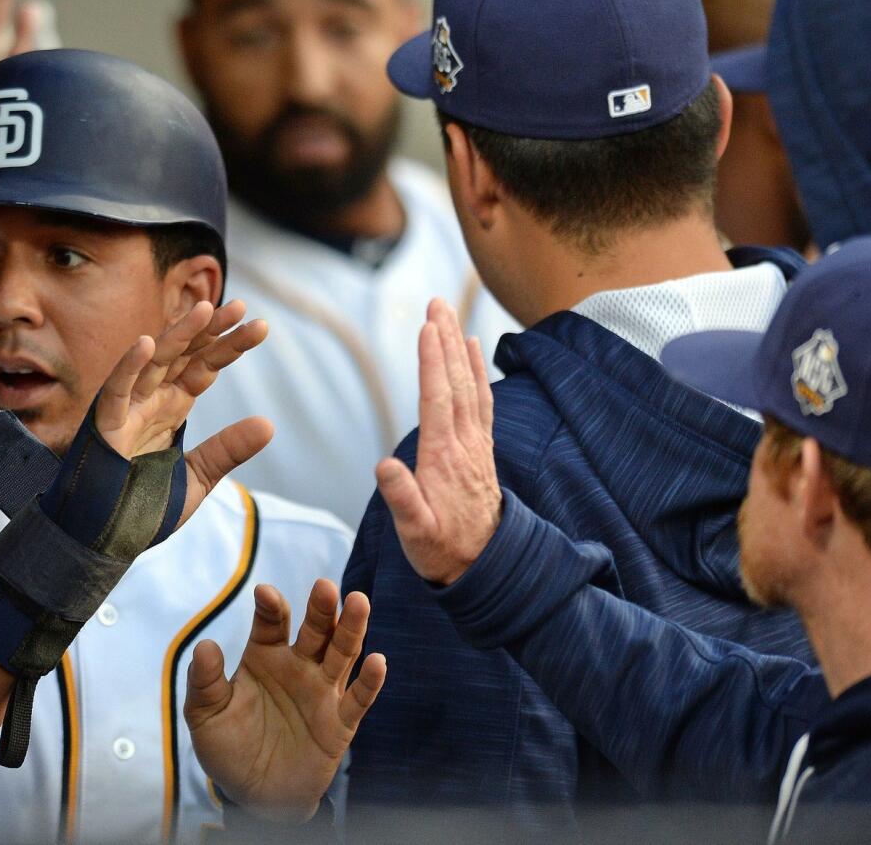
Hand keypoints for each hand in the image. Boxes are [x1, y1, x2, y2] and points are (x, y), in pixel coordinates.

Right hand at [96, 299, 272, 520]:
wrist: (101, 542)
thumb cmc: (139, 509)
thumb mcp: (196, 479)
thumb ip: (226, 450)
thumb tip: (269, 424)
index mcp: (172, 408)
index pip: (204, 367)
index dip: (230, 346)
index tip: (260, 326)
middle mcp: (150, 401)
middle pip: (185, 356)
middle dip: (212, 331)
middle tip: (242, 308)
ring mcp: (126, 410)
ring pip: (153, 362)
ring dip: (177, 335)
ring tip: (205, 309)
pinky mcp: (102, 426)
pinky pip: (114, 390)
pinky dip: (128, 367)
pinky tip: (146, 343)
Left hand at [185, 580, 386, 821]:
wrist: (254, 796)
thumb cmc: (229, 748)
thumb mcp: (206, 716)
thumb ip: (205, 682)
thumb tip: (206, 646)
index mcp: (265, 656)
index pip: (271, 623)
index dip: (270, 607)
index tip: (265, 594)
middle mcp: (298, 666)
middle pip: (315, 630)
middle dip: (320, 608)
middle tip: (324, 586)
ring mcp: (322, 692)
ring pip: (342, 654)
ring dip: (351, 629)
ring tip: (358, 602)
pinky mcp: (339, 723)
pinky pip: (357, 699)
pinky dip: (370, 682)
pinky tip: (378, 661)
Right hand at [375, 298, 501, 584]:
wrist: (485, 568)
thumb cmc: (441, 550)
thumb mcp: (414, 532)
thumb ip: (402, 498)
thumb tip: (385, 466)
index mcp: (443, 458)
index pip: (437, 400)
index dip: (432, 362)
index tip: (427, 327)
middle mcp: (464, 445)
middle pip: (456, 383)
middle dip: (446, 341)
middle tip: (437, 303)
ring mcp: (476, 445)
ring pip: (470, 386)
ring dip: (459, 348)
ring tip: (450, 315)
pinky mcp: (480, 449)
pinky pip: (482, 400)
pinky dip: (477, 370)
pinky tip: (472, 350)